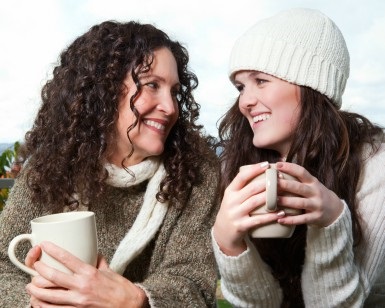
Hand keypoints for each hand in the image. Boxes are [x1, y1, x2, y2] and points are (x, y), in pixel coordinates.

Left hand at [26, 241, 148, 307]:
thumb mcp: (109, 271)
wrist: (129, 306)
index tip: (45, 245)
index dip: (53, 250)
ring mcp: (78, 302)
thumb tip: (94, 253)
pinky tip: (38, 302)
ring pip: (49, 296)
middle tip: (35, 266)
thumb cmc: (120, 289)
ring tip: (30, 286)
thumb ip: (99, 262)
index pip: (67, 258)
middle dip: (39, 270)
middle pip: (53, 277)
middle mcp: (82, 286)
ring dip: (36, 290)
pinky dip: (43, 306)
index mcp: (90, 273)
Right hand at [213, 162, 282, 255]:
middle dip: (267, 182)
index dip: (254, 169)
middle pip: (251, 188)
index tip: (267, 164)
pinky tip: (281, 213)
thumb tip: (262, 170)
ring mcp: (235, 214)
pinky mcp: (241, 226)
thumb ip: (244, 186)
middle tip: (280, 178)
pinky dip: (271, 216)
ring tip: (283, 193)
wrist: (223, 232)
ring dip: (270, 197)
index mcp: (230, 191)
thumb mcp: (233, 196)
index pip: (242, 177)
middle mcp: (231, 201)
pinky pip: (258, 220)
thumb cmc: (233, 210)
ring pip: (255, 202)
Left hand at [275, 162, 343, 226]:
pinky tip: (279, 219)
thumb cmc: (315, 194)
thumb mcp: (310, 184)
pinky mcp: (316, 217)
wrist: (335, 210)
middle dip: (285, 185)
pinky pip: (302, 219)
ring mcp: (316, 205)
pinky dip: (290, 219)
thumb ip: (297, 177)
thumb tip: (278, 165)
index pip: (302, 172)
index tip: (277, 165)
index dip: (290, 167)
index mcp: (313, 182)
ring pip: (300, 203)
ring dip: (286, 202)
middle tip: (272, 183)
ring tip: (273, 201)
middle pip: (299, 187)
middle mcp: (315, 192)